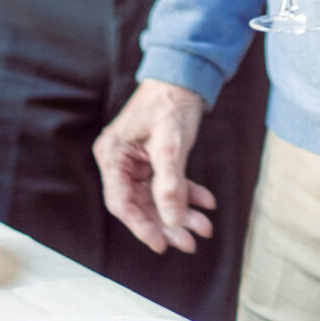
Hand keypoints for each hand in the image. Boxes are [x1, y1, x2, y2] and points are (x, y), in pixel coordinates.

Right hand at [93, 80, 214, 253]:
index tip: (163, 244)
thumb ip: (170, 185)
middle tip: (190, 241)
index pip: (121, 203)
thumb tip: (172, 220)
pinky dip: (187, 195)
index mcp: (113, 156)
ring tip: (204, 226)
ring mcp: (137, 161)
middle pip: (140, 205)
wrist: (184, 75)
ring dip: (181, 213)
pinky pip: (168, 185)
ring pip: (156, 199)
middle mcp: (120, 161)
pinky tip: (206, 203)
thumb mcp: (171, 145)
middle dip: (168, 224)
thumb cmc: (170, 103)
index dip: (142, 227)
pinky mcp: (153, 159)